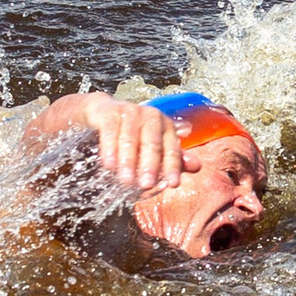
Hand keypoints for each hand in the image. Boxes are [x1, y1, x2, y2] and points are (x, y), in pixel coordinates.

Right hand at [24, 93, 194, 195]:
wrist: (97, 115)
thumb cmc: (129, 136)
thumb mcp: (149, 149)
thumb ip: (172, 158)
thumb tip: (198, 166)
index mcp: (164, 125)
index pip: (171, 147)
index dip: (173, 166)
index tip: (172, 185)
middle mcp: (149, 114)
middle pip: (152, 142)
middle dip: (150, 165)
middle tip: (144, 186)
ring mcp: (129, 110)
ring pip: (131, 137)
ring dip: (128, 160)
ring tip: (125, 181)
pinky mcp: (108, 110)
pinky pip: (110, 129)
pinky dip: (109, 148)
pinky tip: (107, 165)